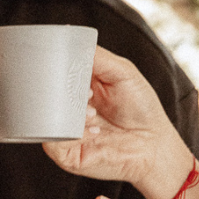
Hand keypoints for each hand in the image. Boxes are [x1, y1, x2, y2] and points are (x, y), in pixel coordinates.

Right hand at [42, 47, 192, 198]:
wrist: (155, 145)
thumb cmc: (141, 108)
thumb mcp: (122, 72)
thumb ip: (97, 57)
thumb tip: (72, 43)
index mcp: (75, 89)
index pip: (51, 75)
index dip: (55, 68)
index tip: (66, 66)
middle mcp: (66, 110)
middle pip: (43, 96)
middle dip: (60, 90)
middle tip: (85, 92)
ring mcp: (64, 133)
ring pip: (45, 118)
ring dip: (67, 111)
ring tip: (91, 111)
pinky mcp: (67, 155)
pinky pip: (53, 141)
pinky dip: (70, 132)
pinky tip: (92, 128)